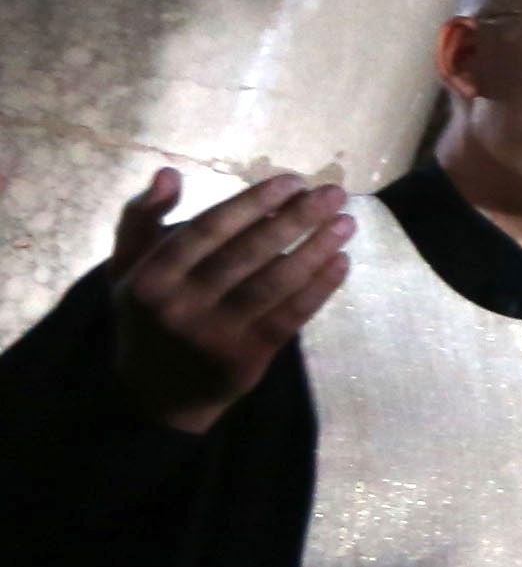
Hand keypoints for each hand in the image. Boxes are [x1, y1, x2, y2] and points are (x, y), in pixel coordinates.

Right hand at [109, 169, 355, 433]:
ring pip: (275, 283)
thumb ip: (142, 217)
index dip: (253, 202)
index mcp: (150, 278)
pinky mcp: (246, 358)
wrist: (155, 393)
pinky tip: (342, 261)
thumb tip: (170, 173)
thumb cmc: (149, 313)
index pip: (209, 230)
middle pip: (248, 253)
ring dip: (317, 249)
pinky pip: (290, 316)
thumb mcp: (129, 266)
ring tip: (347, 222)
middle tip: (334, 194)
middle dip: (296, 218)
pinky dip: (319, 287)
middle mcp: (180, 306)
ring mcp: (215, 334)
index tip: (293, 180)